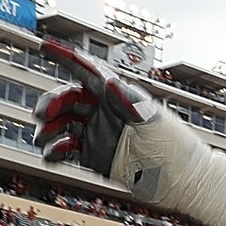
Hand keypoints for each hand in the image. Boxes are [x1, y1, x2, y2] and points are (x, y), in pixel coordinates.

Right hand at [33, 41, 225, 225]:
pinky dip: (54, 150)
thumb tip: (109, 83)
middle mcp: (106, 111)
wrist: (183, 180)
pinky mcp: (94, 155)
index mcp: (119, 96)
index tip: (44, 45)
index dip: (65, 57)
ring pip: (64, 123)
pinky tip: (51, 155)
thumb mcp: (152, 121)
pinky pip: (66, 149)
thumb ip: (129, 102)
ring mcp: (99, 133)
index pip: (87, 71)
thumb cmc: (175, 146)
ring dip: (48, 128)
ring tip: (43, 139)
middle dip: (51, 102)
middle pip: (68, 98)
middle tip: (42, 115)